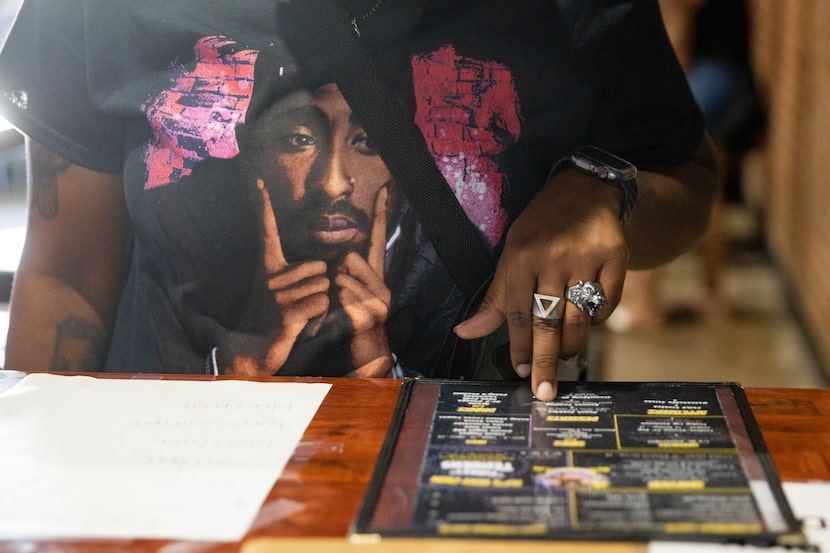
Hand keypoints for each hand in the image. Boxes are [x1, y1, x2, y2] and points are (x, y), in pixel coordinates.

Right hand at [217, 179, 330, 375]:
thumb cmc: (261, 328)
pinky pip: (320, 303)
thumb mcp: (265, 300)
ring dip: (321, 301)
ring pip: (323, 285)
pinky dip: (321, 314)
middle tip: (304, 303)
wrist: (250, 359)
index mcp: (265, 270)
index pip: (265, 231)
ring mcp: (278, 297)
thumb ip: (268, 282)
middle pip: (319, 266)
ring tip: (302, 315)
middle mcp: (271, 280)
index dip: (262, 206)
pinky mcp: (288, 314)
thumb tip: (187, 295)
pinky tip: (305, 324)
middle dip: (321, 284)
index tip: (258, 179)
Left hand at [335, 187, 392, 376]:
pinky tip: (341, 321)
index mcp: (374, 277)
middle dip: (334, 275)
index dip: (379, 213)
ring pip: (342, 277)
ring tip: (338, 315)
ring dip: (331, 295)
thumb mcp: (343, 297)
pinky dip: (333, 307)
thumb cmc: (346, 328)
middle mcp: (382, 285)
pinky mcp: (372, 313)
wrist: (362, 358)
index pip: (377, 240)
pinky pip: (342, 295)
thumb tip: (336, 267)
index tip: (383, 187)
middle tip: (338, 303)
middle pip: (348, 257)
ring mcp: (380, 300)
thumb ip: (343, 276)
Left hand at [454, 169, 628, 399]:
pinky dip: (596, 321)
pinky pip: (606, 302)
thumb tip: (465, 333)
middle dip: (545, 360)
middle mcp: (553, 257)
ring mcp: (587, 257)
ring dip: (571, 346)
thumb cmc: (539, 228)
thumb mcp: (511, 255)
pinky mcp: (616, 256)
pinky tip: (586, 327)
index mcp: (521, 256)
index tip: (521, 372)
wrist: (584, 189)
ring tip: (564, 360)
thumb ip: (495, 299)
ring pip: (579, 317)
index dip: (519, 347)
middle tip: (544, 391)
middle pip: (548, 320)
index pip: (517, 313)